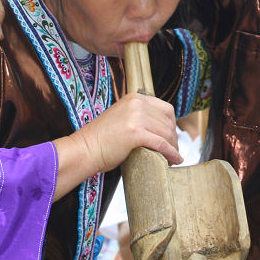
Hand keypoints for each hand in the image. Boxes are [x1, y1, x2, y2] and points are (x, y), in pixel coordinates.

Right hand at [68, 93, 182, 174]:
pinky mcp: (135, 133)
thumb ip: (139, 117)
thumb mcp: (123, 117)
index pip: (165, 109)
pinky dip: (171, 153)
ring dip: (173, 147)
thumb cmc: (102, 139)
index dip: (172, 125)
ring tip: (172, 158)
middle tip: (174, 151)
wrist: (85, 149)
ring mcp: (136, 117)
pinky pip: (161, 144)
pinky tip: (175, 160)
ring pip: (166, 133)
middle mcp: (137, 104)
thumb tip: (161, 128)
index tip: (172, 137)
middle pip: (168, 121)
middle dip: (173, 138)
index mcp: (135, 98)